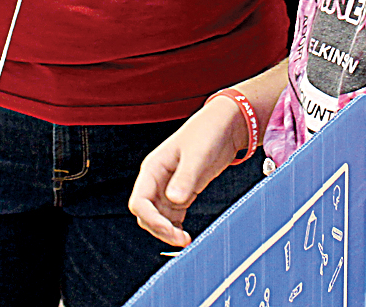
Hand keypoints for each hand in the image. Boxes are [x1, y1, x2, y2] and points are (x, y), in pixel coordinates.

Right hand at [129, 95, 246, 246]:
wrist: (225, 125)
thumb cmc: (208, 132)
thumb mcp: (197, 155)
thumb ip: (186, 177)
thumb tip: (173, 200)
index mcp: (153, 168)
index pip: (139, 201)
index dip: (151, 219)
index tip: (169, 230)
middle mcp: (157, 179)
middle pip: (146, 214)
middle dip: (160, 229)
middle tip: (181, 239)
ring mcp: (169, 187)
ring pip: (158, 217)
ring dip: (168, 231)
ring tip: (186, 239)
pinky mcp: (183, 191)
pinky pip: (172, 215)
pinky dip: (177, 227)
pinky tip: (187, 233)